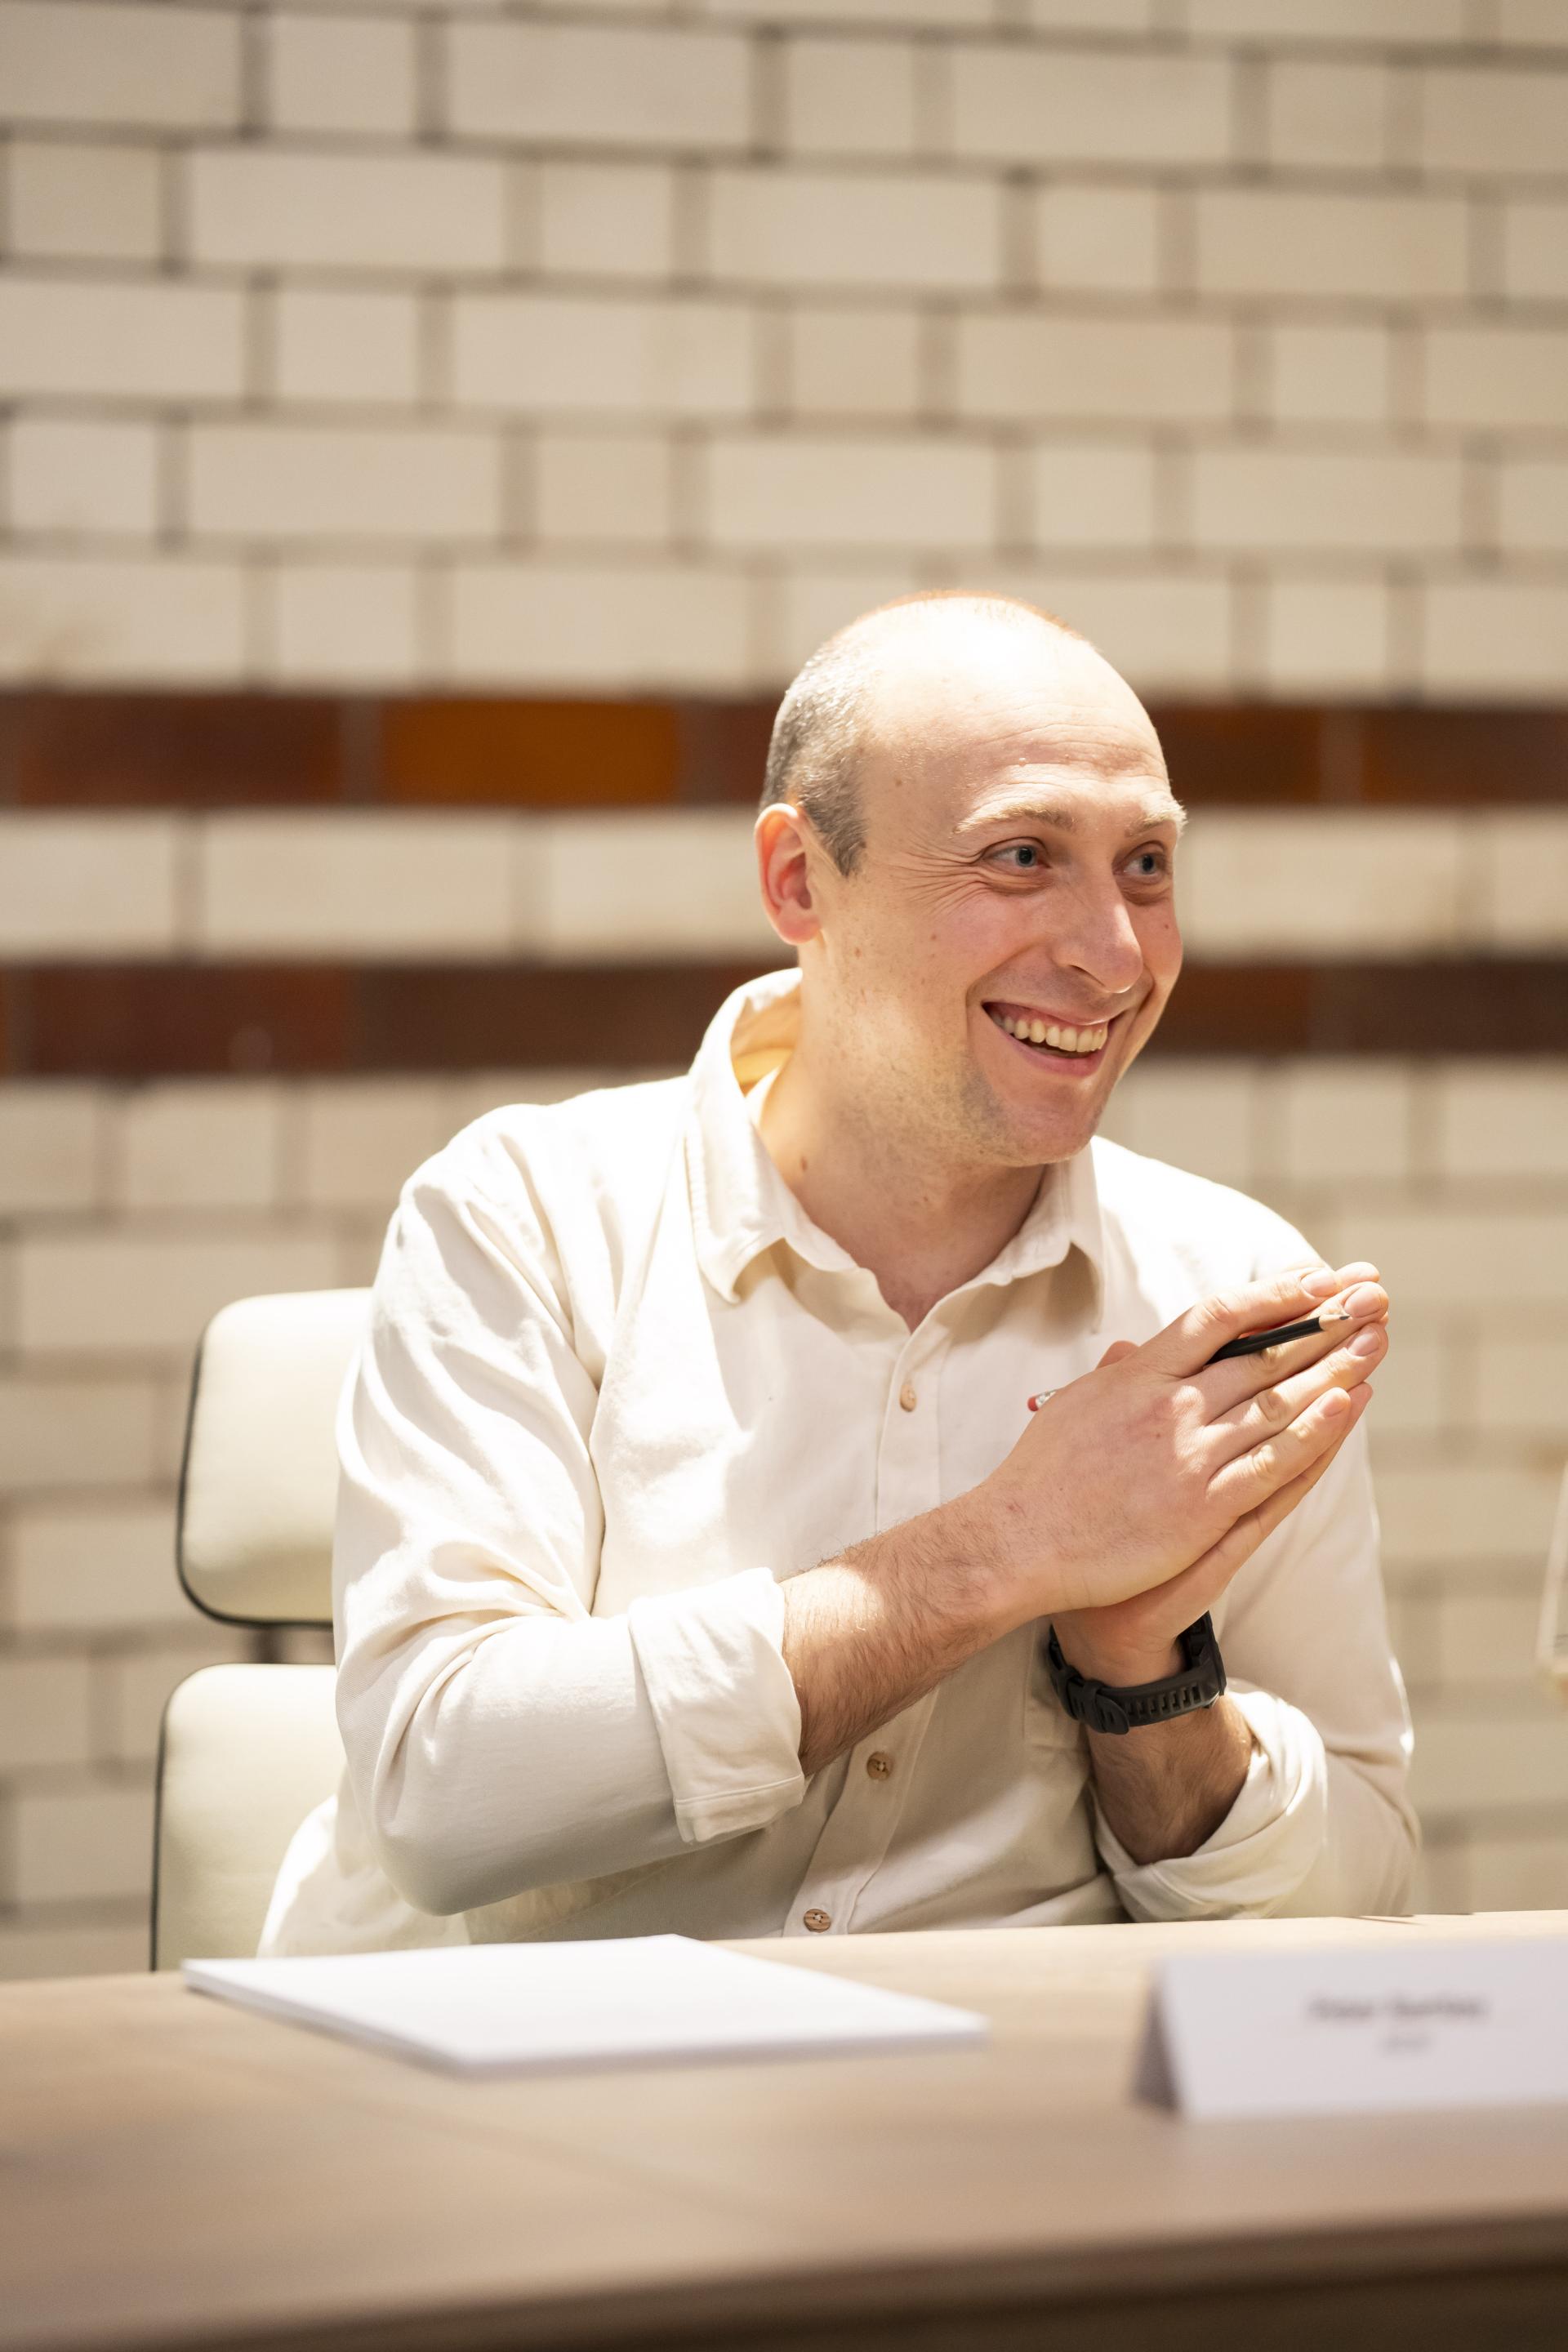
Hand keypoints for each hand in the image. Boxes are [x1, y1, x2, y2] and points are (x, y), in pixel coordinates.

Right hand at [971, 1262, 1388, 1652]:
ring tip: (1377, 1334)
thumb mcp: (1075, 1407)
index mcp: (1139, 1375)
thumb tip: (1132, 1348)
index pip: (1217, 1316)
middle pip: (1263, 1352)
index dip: (1273, 1293)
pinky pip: (1274, 1462)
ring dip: (1336, 1365)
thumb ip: (1115, 1377)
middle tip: (1372, 1290)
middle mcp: (1170, 1405)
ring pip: (1280, 1401)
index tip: (1316, 1276)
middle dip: (1325, 1319)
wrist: (1018, 1543)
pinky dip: (1316, 1431)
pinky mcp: (1202, 1508)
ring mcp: (1189, 1456)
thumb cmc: (1041, 1478)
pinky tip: (1350, 1402)